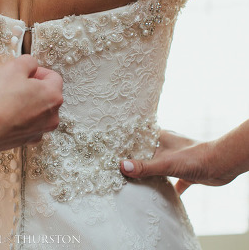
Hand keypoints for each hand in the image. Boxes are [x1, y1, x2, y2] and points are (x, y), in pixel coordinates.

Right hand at [0, 55, 62, 153]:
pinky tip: (5, 116)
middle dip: (31, 88)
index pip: (53, 77)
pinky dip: (18, 120)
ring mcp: (39, 130)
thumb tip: (30, 65)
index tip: (24, 71)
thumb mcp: (12, 67)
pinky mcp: (25, 141)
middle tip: (12, 85)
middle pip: (46, 95)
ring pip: (36, 112)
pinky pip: (26, 126)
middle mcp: (51, 116)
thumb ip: (28, 61)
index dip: (37, 70)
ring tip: (6, 101)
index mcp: (53, 95)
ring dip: (25, 105)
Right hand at [121, 130, 241, 193]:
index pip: (137, 138)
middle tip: (116, 168)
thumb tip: (122, 167)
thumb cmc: (195, 157)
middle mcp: (167, 146)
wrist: (223, 165)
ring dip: (149, 173)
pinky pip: (173, 180)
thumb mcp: (166, 163)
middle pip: (145, 152)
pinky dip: (168, 186)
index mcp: (160, 137)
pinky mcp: (186, 171)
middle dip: (133, 160)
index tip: (109, 150)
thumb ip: (144, 166)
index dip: (123, 143)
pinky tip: (161, 195)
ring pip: (158, 166)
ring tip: (132, 181)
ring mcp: (176, 159)